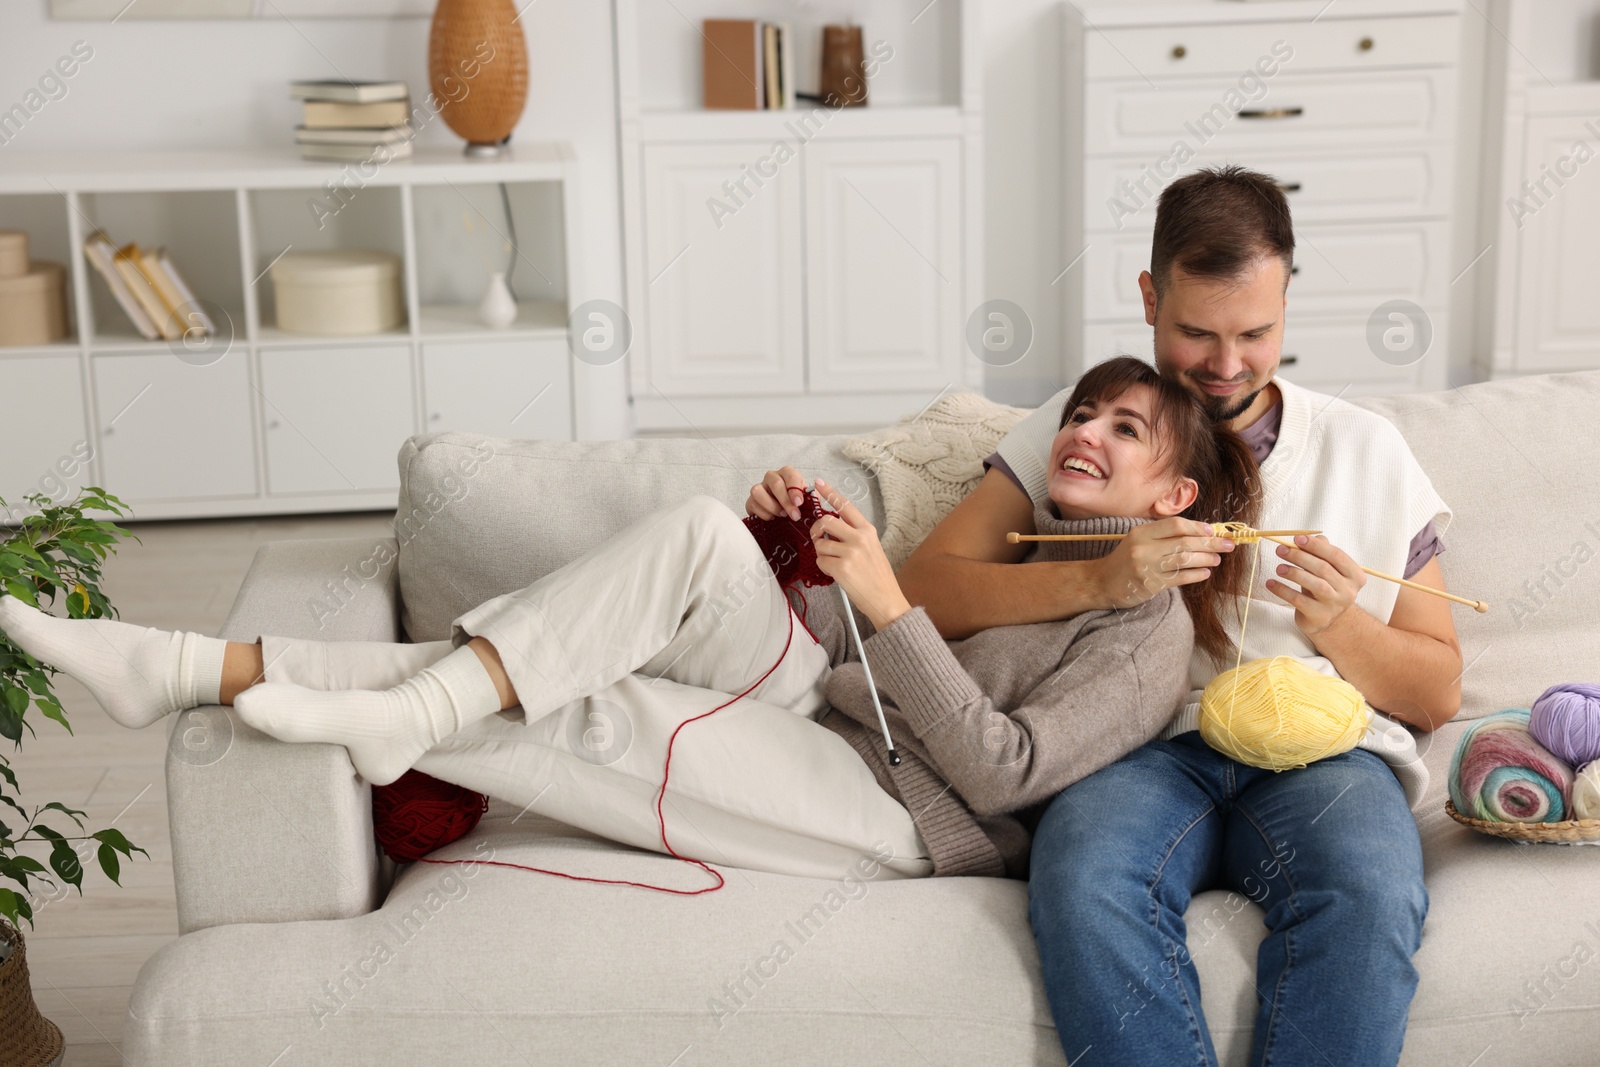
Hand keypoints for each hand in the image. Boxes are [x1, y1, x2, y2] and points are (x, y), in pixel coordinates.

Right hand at [745, 465, 808, 520]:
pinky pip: (753, 504)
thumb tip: (814, 498)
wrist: (783, 514)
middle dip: (786, 501)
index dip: (795, 488)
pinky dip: (764, 514)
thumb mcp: (807, 499)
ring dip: (772, 506)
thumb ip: (812, 498)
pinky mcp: (751, 500)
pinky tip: (772, 518)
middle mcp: (772, 477)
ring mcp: (760, 488)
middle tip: (795, 515)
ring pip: (758, 491)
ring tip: (782, 515)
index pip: (790, 474)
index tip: (799, 502)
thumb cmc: (796, 504)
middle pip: (775, 483)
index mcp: (787, 473)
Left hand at [810, 478, 910, 630]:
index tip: (818, 483)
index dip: (830, 493)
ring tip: (835, 563)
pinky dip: (824, 568)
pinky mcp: (842, 568)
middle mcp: (860, 538)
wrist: (886, 600)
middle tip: (819, 540)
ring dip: (821, 554)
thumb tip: (830, 530)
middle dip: (817, 530)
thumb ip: (853, 535)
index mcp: (867, 530)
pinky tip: (836, 574)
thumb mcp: (872, 548)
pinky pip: (820, 561)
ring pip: (820, 544)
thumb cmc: (878, 577)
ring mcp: (851, 552)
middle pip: (826, 521)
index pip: (845, 506)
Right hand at [1093, 517, 1235, 608]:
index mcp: (1141, 532)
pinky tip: (1205, 573)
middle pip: (1184, 542)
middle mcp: (1143, 547)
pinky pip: (1179, 578)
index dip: (1197, 527)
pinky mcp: (1150, 585)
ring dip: (1206, 559)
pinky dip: (1195, 575)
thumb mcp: (1139, 540)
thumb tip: (1200, 533)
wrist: (1101, 582)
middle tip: (1228, 545)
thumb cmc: (1125, 560)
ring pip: (1184, 559)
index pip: (1175, 525)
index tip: (1212, 530)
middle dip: (1210, 543)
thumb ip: (1163, 536)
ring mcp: (1146, 566)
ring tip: (1217, 560)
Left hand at [1266, 534, 1365, 636]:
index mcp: (1355, 575)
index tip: (1296, 539)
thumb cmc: (1327, 587)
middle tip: (1280, 550)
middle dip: (1299, 556)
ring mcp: (1334, 605)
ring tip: (1279, 568)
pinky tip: (1271, 583)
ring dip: (1293, 573)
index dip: (1316, 546)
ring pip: (1314, 584)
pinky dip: (1283, 590)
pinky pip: (1298, 601)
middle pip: (1323, 568)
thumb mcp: (1328, 570)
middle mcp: (1348, 591)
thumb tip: (1313, 537)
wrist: (1330, 620)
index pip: (1336, 555)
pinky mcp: (1319, 617)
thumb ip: (1323, 552)